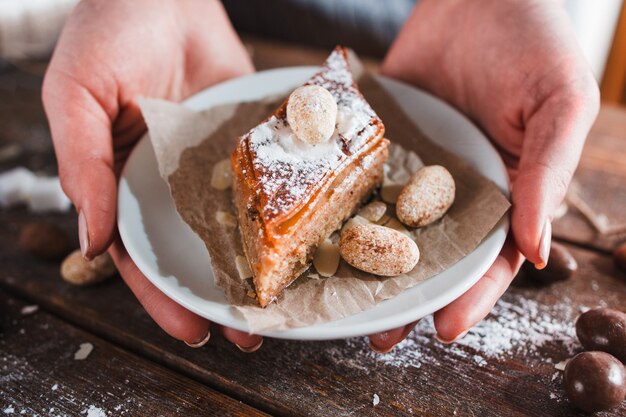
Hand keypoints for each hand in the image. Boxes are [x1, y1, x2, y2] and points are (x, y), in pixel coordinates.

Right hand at [43, 0, 261, 349]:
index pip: (143, 256)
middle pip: (196, 252)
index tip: (194, 331)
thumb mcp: (76, 97)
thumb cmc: (106, 34)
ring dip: (258, 264)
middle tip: (251, 335)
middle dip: (220, 294)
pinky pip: (268, 178)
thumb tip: (93, 242)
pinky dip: (284, 209)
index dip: (164, 297)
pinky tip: (307, 235)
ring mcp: (213, 165)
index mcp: (124, 185)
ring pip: (236, 225)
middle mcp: (171, 184)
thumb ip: (83, 166)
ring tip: (286, 303)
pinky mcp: (249, 140)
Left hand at [369, 0, 598, 350]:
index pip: (490, 258)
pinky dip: (340, 204)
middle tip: (378, 332)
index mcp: (507, 192)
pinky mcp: (380, 142)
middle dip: (408, 295)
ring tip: (338, 296)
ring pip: (389, 226)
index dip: (469, 296)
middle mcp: (458, 189)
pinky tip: (316, 230)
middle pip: (432, 255)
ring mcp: (415, 169)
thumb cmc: (536, 43)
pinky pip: (359, 177)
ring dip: (366, 263)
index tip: (442, 328)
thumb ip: (548, 173)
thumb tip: (537, 250)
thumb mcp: (559, 104)